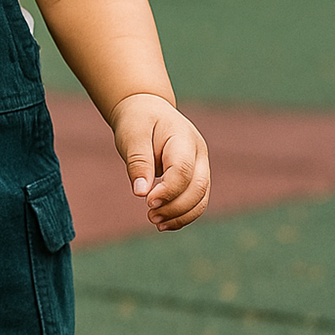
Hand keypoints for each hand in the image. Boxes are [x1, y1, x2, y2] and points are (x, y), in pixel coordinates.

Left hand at [109, 93, 209, 230]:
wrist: (147, 110)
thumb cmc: (138, 121)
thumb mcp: (132, 135)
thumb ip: (138, 162)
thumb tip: (141, 193)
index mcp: (184, 138)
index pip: (183, 170)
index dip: (168, 190)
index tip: (147, 201)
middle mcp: (198, 153)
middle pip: (198, 187)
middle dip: (176, 207)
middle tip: (150, 216)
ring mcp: (201, 166)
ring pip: (201, 198)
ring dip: (181, 215)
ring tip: (155, 222)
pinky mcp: (196, 177)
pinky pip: (196, 201)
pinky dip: (183, 215)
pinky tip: (164, 223)